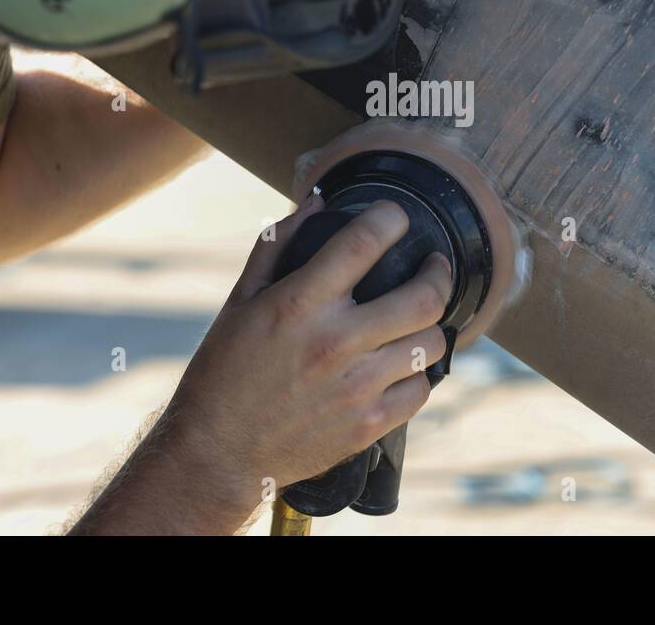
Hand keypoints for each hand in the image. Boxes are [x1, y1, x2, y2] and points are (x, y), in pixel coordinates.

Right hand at [171, 195, 451, 504]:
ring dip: (429, 326)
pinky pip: (420, 390)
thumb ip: (277, 245)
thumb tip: (316, 201)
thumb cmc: (225, 371)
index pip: (365, 240)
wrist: (216, 452)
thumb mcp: (241, 300)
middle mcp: (334, 342)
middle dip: (437, 272)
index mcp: (299, 303)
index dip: (391, 218)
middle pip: (423, 296)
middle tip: (433, 267)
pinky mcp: (367, 426)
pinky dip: (416, 374)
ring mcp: (356, 388)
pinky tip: (402, 366)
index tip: (396, 218)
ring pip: (430, 343)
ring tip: (418, 320)